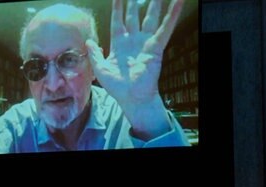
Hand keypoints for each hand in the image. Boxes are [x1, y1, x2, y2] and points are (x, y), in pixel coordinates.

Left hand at [86, 0, 183, 135]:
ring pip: (150, 18)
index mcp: (119, 43)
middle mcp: (133, 40)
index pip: (118, 21)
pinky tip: (177, 1)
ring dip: (155, 4)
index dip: (117, 8)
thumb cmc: (117, 86)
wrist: (132, 97)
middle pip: (134, 16)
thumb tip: (88, 41)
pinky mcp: (156, 47)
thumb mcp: (101, 69)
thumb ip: (95, 54)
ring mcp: (145, 42)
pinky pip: (165, 28)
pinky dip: (172, 14)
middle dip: (134, 3)